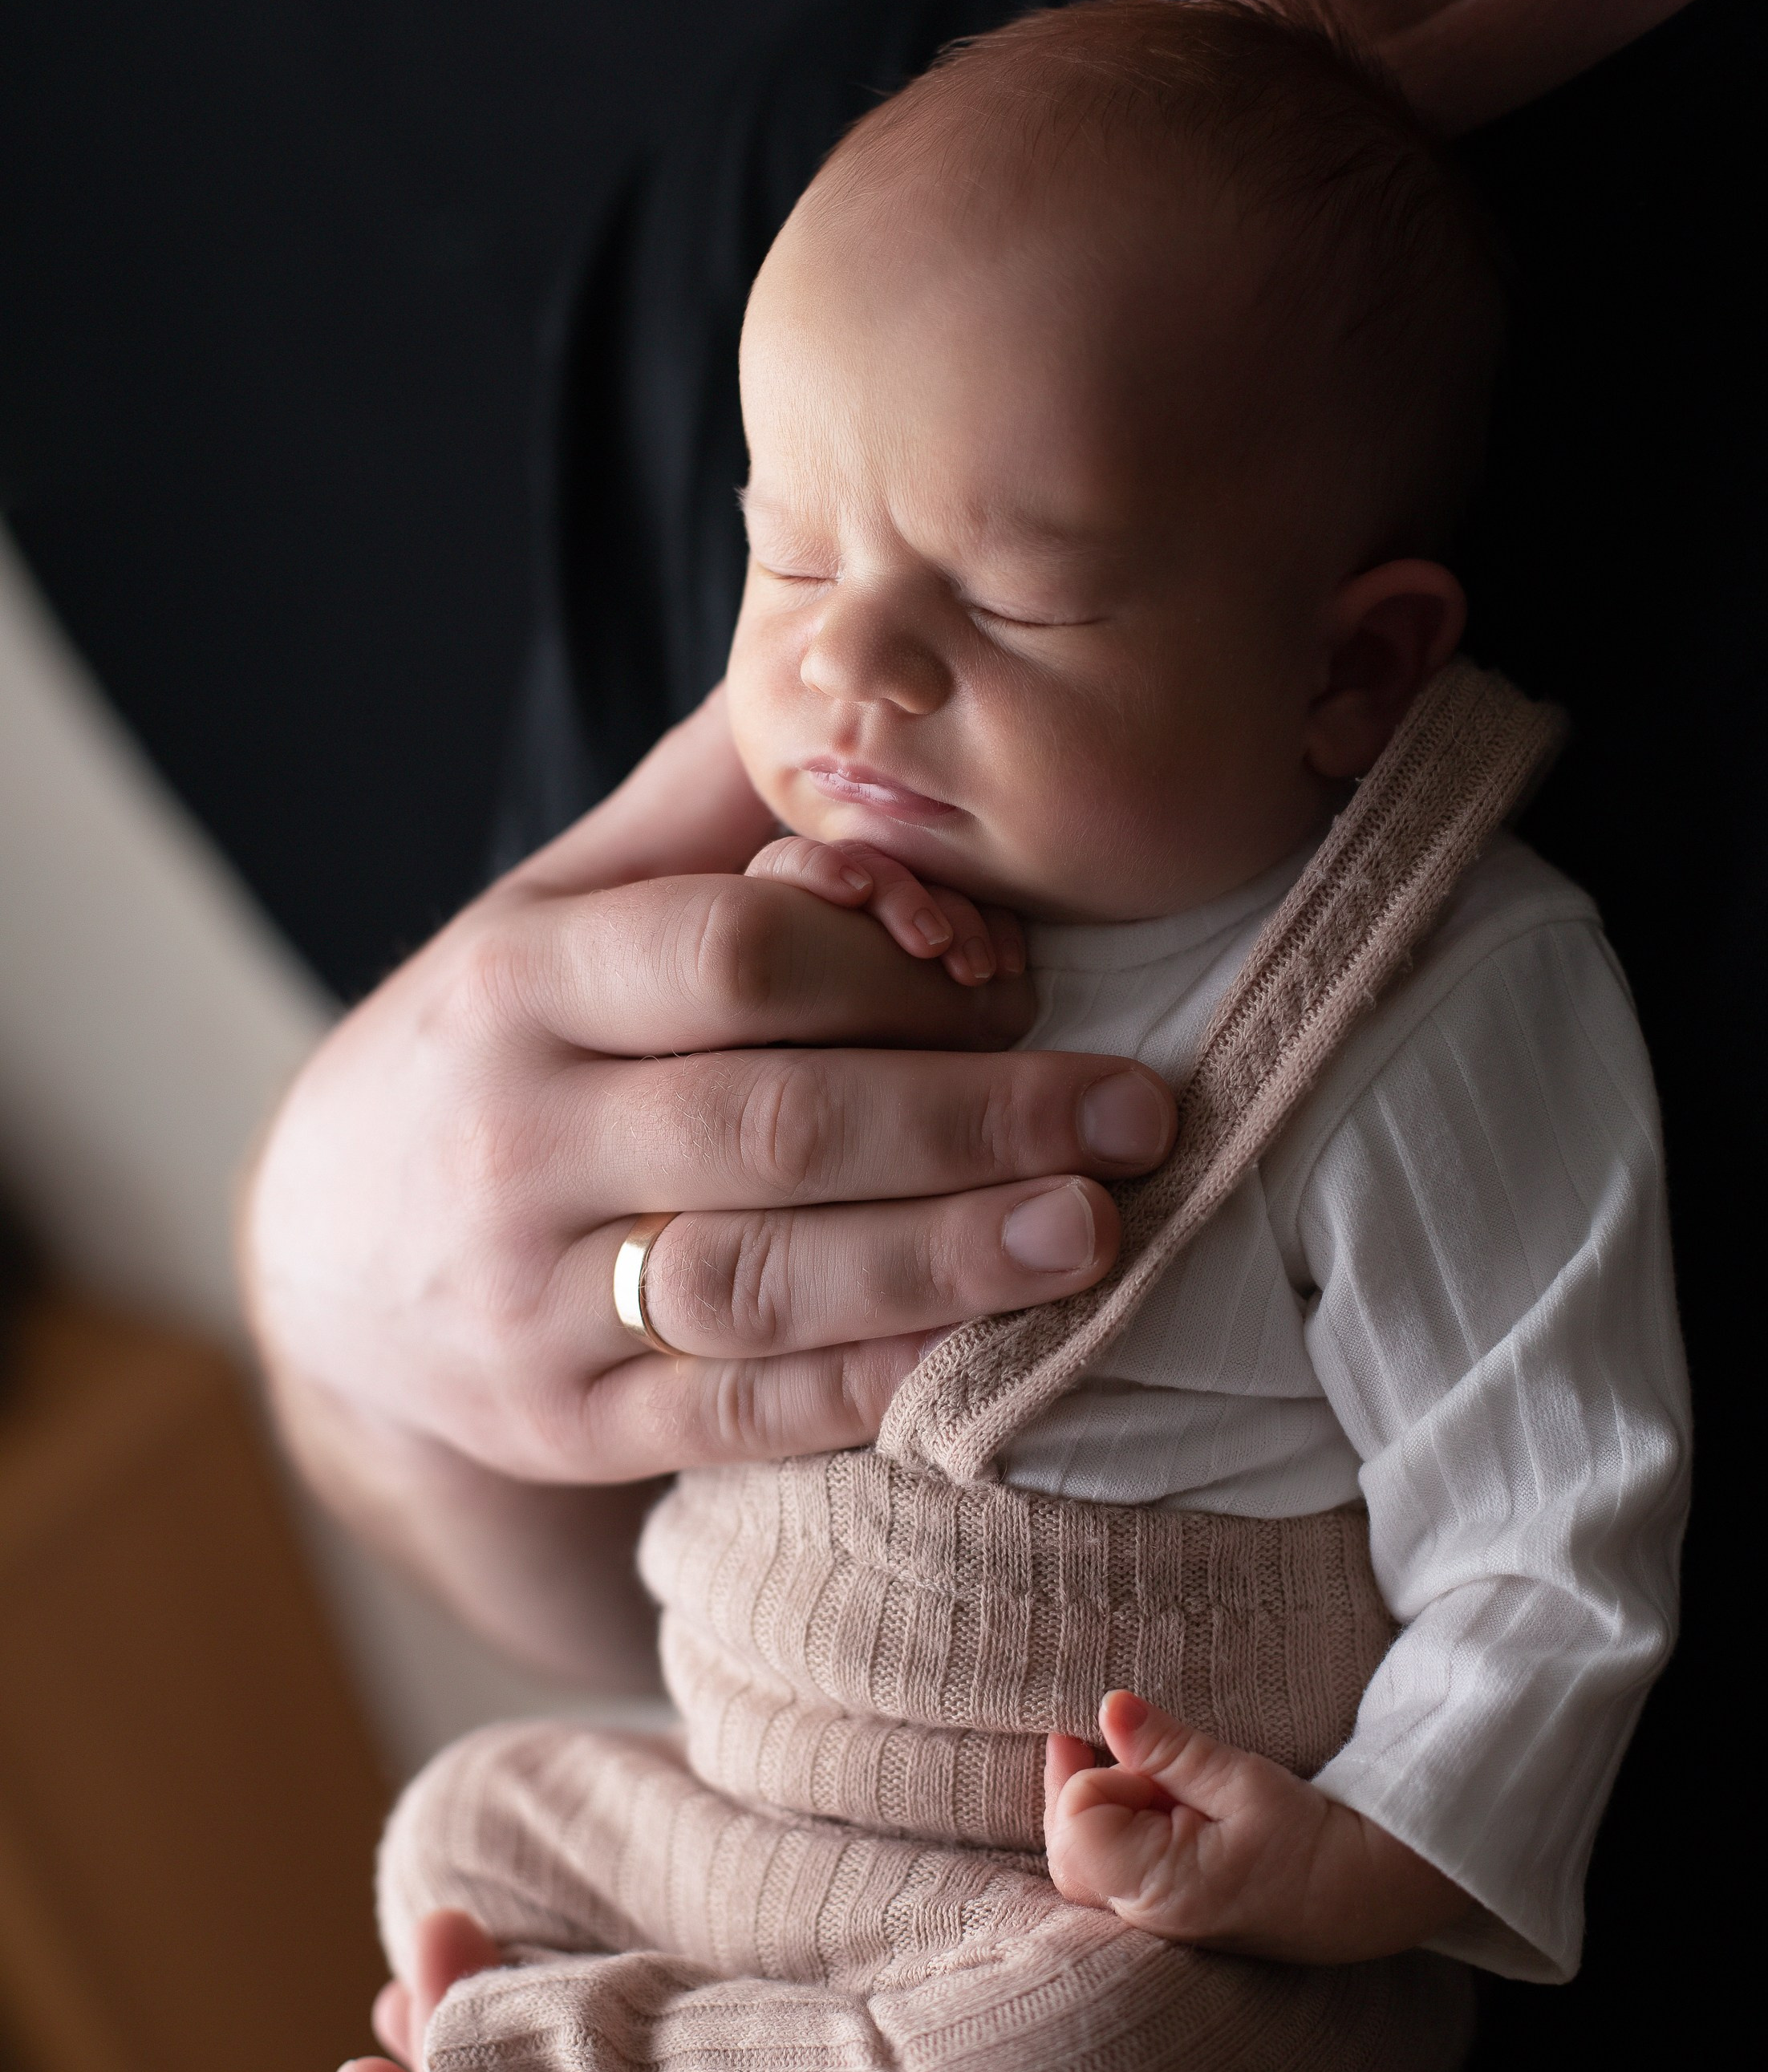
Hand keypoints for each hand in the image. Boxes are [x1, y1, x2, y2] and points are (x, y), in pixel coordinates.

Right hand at [245, 689, 1174, 1508]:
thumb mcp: (557, 902)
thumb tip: (857, 647)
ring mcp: (529, 1299)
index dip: (895, 971)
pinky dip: (868, 1386)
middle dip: (971, 1119)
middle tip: (1134, 1117)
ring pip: (760, 1284)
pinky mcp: (561, 1424)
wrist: (329, 1253)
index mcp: (521, 980)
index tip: (1026, 981)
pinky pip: (735, 1413)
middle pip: (772, 1126)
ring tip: (1091, 1232)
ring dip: (943, 1261)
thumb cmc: (498, 1044)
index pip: (729, 958)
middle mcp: (514, 1140)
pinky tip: (983, 1350)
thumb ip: (705, 807)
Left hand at [1045, 1689, 1475, 1963]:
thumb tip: (1109, 1708)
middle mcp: (1145, 1917)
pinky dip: (1116, 1829)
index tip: (1148, 1762)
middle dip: (1076, 1790)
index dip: (1101, 1776)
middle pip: (1068, 1850)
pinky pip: (1115, 1872)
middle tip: (1083, 1739)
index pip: (1079, 1820)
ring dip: (1097, 1807)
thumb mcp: (1244, 1780)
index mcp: (1158, 1887)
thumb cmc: (1313, 1839)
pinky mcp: (1170, 1913)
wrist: (1368, 1894)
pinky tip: (1140, 1798)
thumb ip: (1169, 1748)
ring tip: (1127, 1766)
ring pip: (1086, 1863)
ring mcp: (1155, 1922)